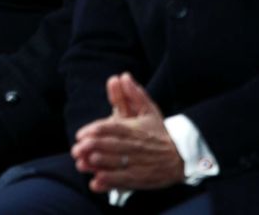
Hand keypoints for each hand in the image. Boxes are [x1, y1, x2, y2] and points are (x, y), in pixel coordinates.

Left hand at [71, 73, 183, 192]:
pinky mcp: (140, 179)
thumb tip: (123, 76)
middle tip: (77, 149)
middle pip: (111, 146)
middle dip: (92, 147)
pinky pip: (123, 181)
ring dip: (98, 164)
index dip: (96, 131)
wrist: (181, 157)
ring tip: (82, 164)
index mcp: (135, 129)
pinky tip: (95, 182)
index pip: (113, 128)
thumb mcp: (149, 111)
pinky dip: (109, 182)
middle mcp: (136, 146)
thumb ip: (134, 94)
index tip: (81, 135)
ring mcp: (138, 164)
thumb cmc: (160, 132)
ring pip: (116, 164)